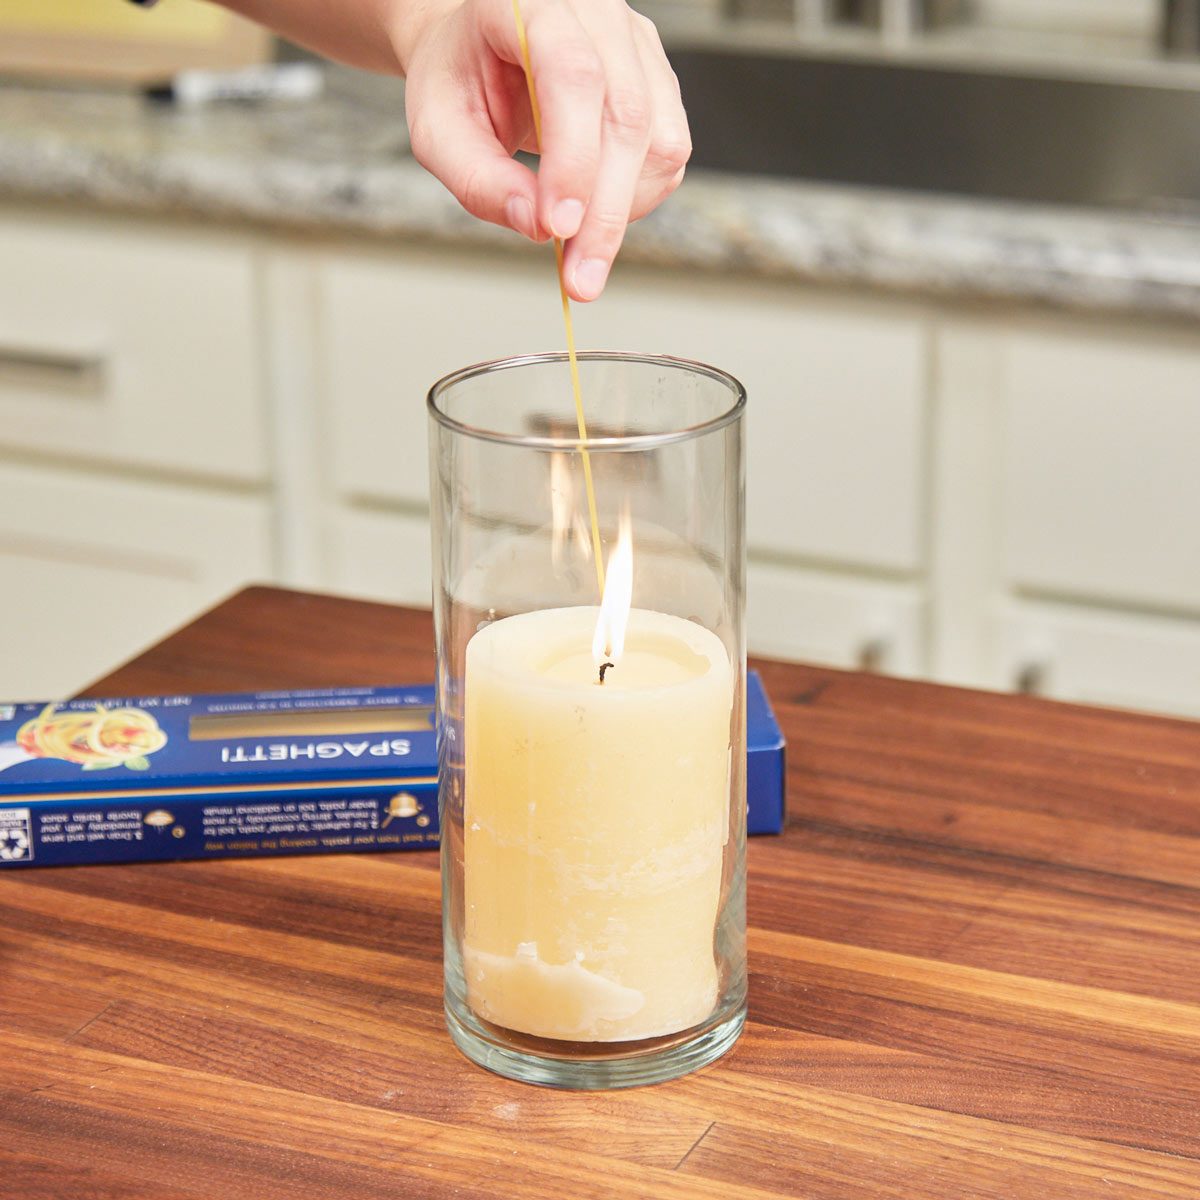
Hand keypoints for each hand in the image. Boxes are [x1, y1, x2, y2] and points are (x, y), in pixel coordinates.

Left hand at [394, 0, 690, 300]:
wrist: (478, 48)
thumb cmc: (457, 80)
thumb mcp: (439, 130)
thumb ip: (479, 179)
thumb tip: (537, 226)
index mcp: (531, 4)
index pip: (572, 75)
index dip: (573, 158)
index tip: (559, 228)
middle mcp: (596, 13)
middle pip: (627, 113)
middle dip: (605, 211)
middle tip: (580, 278)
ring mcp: (636, 45)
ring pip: (661, 139)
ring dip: (623, 210)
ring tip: (578, 247)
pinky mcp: (657, 82)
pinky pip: (668, 154)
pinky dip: (635, 199)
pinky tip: (595, 210)